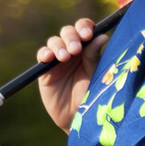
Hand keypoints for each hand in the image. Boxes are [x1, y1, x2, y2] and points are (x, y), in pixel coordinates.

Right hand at [36, 18, 109, 132]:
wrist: (79, 118)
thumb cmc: (92, 96)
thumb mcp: (96, 75)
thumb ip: (95, 56)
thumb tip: (102, 36)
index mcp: (88, 48)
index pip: (85, 29)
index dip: (84, 27)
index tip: (87, 35)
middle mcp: (73, 51)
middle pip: (68, 32)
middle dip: (71, 36)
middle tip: (75, 49)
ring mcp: (58, 59)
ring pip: (54, 41)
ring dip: (59, 45)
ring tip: (64, 57)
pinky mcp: (46, 69)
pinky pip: (42, 54)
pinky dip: (45, 53)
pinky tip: (49, 58)